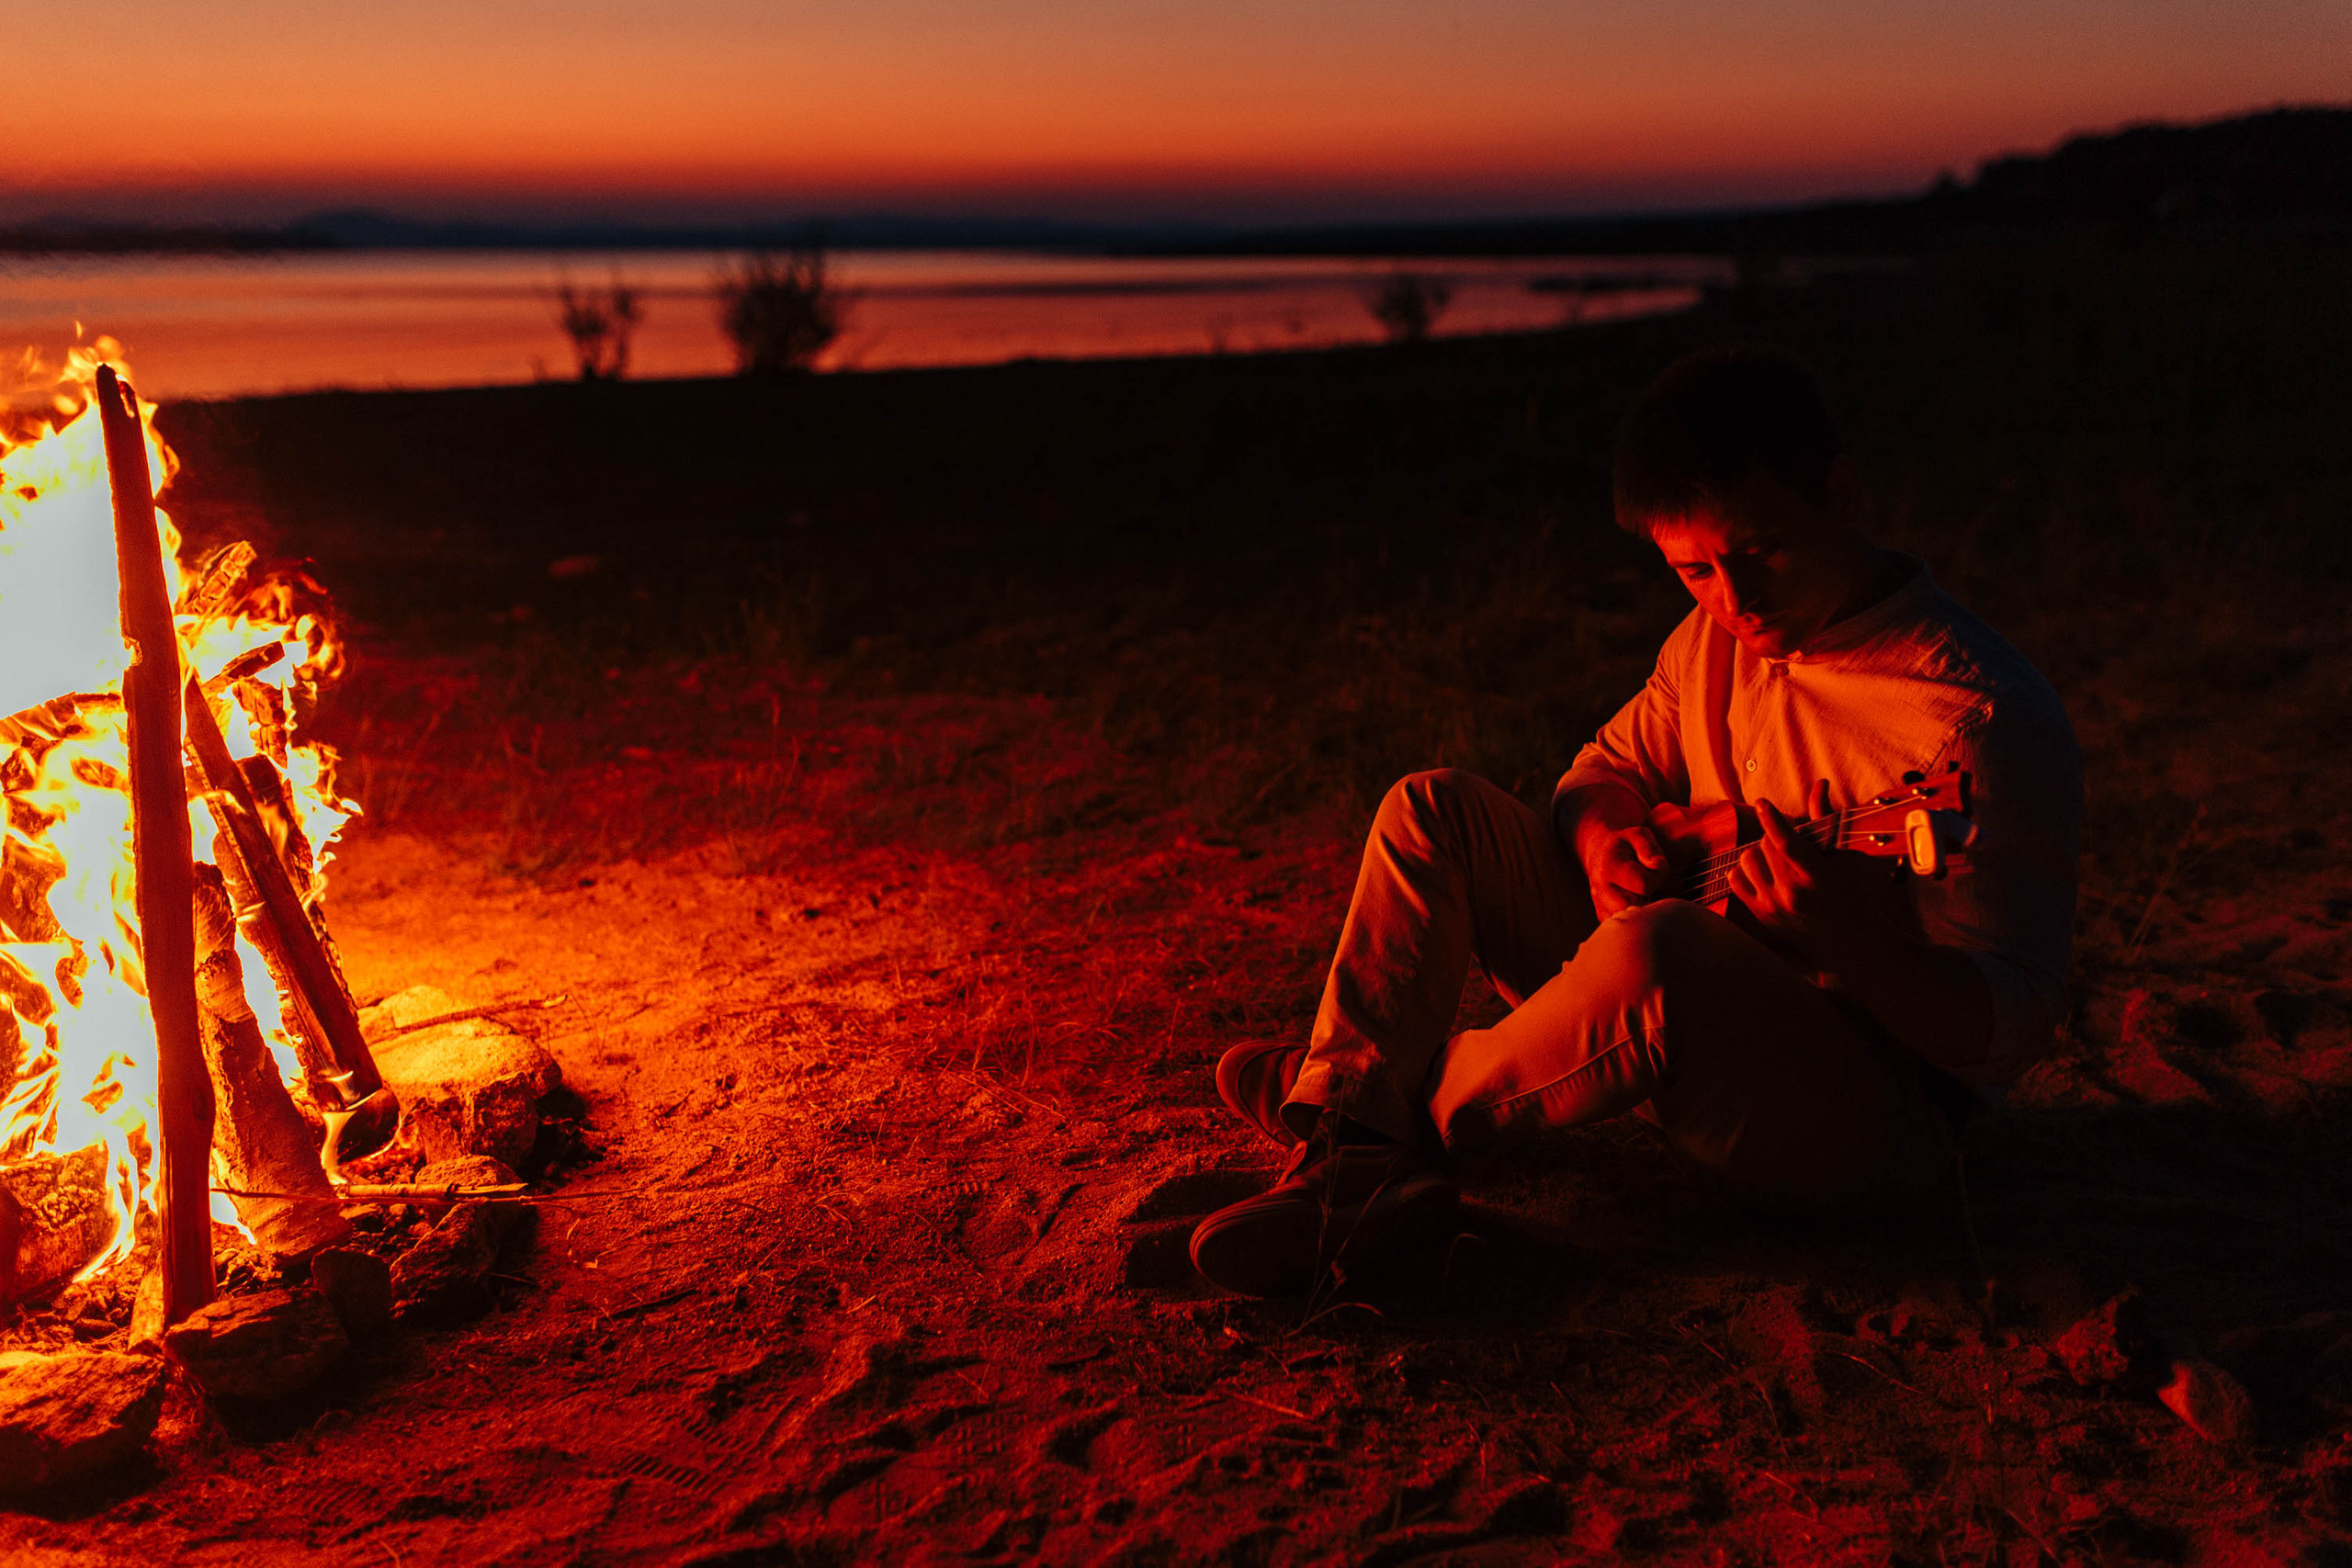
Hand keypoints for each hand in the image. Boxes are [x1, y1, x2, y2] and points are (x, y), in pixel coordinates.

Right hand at [1586, 822, 1670, 917]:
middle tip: (1648, 885)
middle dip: (1647, 897)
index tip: (1654, 869)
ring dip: (1641, 908)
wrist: (1600, 851)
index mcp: (1610, 865)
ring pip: (1628, 920)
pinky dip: (1634, 916)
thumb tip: (1656, 865)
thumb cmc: (1625, 844)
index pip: (1643, 884)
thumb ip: (1649, 847)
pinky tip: (1636, 901)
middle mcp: (1601, 887)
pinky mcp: (1602, 914)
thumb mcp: (1638, 835)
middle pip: (1633, 907)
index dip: (1656, 877)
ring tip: (1641, 893)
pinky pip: (1624, 924)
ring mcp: (1600, 903)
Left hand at [1728, 780, 1892, 966]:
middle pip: (1765, 846)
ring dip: (1758, 851)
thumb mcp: (1842, 856)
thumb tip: (1819, 783)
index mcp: (1817, 876)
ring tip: (1775, 856)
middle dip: (1773, 836)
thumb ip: (1825, 818)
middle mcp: (1792, 893)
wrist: (1850, 942)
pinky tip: (1760, 869)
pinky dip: (1743, 869)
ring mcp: (1773, 906)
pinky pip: (1735, 880)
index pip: (1786, 842)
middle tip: (1787, 841)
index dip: (1771, 819)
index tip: (1762, 803)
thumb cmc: (1851, 893)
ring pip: (1747, 860)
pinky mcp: (1761, 916)